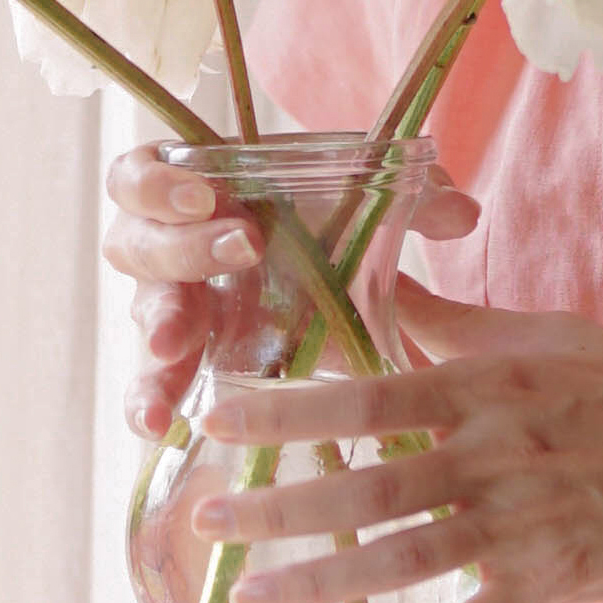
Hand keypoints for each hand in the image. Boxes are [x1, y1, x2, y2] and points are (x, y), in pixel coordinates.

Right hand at [101, 137, 483, 444]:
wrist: (318, 288)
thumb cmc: (318, 230)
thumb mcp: (360, 210)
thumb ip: (408, 203)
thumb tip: (462, 213)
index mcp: (192, 195)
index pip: (143, 176)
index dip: (163, 185)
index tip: (209, 195)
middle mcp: (166, 251)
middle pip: (140, 244)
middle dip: (185, 248)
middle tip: (242, 252)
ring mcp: (168, 312)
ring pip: (142, 318)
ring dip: (157, 334)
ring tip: (173, 352)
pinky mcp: (182, 368)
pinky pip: (150, 385)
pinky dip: (147, 401)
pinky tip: (159, 425)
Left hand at [188, 267, 602, 602]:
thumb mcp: (553, 339)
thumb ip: (463, 327)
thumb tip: (389, 292)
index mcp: (488, 387)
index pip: (369, 393)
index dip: (288, 406)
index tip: (218, 414)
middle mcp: (494, 454)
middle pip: (367, 480)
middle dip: (280, 502)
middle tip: (204, 518)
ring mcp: (522, 524)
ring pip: (401, 557)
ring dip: (321, 581)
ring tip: (251, 597)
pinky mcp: (551, 582)